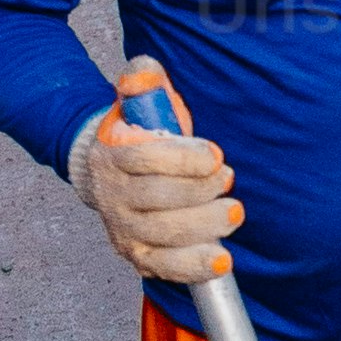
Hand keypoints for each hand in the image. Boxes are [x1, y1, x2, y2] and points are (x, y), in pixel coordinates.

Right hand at [75, 62, 241, 280]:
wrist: (107, 177)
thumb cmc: (137, 138)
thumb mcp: (139, 102)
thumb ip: (142, 80)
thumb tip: (141, 74)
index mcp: (113, 158)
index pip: (145, 159)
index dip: (184, 158)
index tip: (215, 156)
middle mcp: (114, 197)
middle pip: (158, 198)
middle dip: (200, 191)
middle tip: (228, 180)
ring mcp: (125, 230)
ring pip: (165, 233)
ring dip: (205, 225)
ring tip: (233, 212)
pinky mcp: (139, 256)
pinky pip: (166, 266)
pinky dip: (194, 266)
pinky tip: (221, 259)